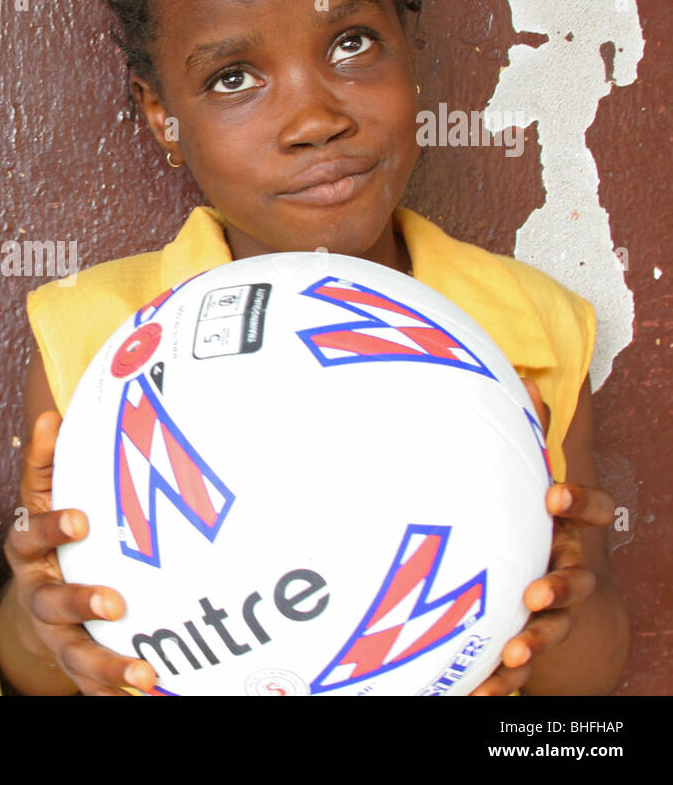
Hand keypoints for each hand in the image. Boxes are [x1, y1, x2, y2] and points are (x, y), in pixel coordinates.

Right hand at [1, 411, 157, 694]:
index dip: (52, 527)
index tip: (82, 520)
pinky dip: (111, 694)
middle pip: (51, 600)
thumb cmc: (49, 540)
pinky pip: (89, 683)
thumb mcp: (42, 498)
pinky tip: (144, 697)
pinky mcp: (72, 662)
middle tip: (114, 601)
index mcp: (29, 548)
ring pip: (73, 651)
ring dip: (105, 662)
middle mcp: (37, 591)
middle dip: (80, 600)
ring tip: (142, 671)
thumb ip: (48, 461)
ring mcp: (53, 632)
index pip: (31, 534)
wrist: (32, 604)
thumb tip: (51, 413)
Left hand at [470, 379, 614, 694]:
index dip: (576, 504)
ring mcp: (553, 612)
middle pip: (576, 580)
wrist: (545, 592)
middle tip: (533, 594)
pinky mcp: (528, 644)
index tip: (550, 496)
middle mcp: (568, 569)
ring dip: (535, 642)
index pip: (590, 514)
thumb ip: (528, 436)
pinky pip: (517, 671)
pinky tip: (479, 693)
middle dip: (559, 586)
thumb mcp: (526, 483)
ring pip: (552, 630)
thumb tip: (527, 376)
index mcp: (568, 528)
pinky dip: (500, 683)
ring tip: (512, 654)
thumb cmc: (529, 523)